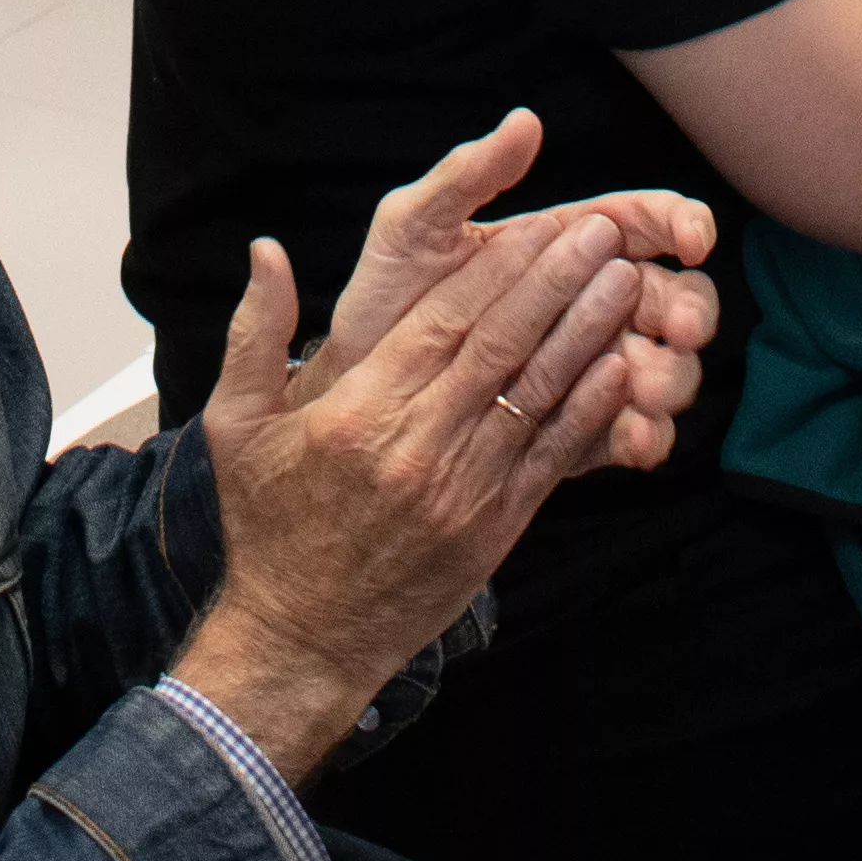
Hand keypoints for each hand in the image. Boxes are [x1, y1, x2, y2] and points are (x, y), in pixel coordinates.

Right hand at [180, 200, 652, 772]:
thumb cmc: (268, 526)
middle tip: (604, 231)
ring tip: (625, 282)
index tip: (541, 220)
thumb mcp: (235, 426)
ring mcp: (462, 491)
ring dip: (586, 333)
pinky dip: (588, 412)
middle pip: (500, 346)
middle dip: (557, 282)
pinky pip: (549, 459)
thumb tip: (266, 249)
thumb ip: (255, 334)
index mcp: (358, 413)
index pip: (441, 321)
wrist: (302, 640)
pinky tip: (620, 367)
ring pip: (535, 396)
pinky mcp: (494, 531)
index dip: (498, 267)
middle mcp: (416, 447)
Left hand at [307, 112, 718, 473]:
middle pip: (675, 298)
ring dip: (672, 375)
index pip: (644, 221)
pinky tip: (635, 438)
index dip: (684, 223)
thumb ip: (467, 174)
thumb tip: (525, 121)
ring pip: (667, 368)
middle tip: (681, 328)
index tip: (692, 240)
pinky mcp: (582, 430)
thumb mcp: (413, 226)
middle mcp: (592, 303)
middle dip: (691, 310)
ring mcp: (592, 368)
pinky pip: (634, 435)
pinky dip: (648, 436)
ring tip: (647, 386)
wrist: (358, 387)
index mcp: (565, 244)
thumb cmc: (388, 296)